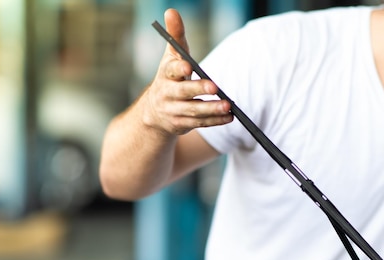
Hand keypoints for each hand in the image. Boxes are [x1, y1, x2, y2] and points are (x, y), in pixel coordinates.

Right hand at [143, 9, 232, 135]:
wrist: (155, 112)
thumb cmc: (170, 77)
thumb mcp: (170, 56)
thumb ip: (175, 36)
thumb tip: (171, 11)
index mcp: (165, 75)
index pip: (170, 70)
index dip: (179, 68)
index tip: (188, 66)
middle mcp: (166, 94)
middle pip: (183, 93)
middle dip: (198, 90)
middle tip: (215, 87)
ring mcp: (173, 111)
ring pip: (193, 111)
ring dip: (211, 109)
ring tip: (228, 106)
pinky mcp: (181, 125)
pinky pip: (200, 123)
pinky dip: (215, 121)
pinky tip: (229, 117)